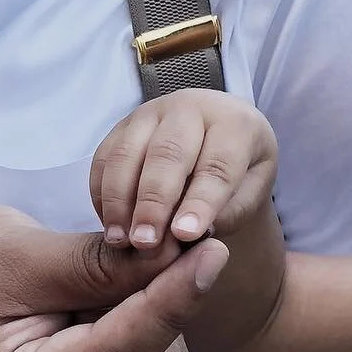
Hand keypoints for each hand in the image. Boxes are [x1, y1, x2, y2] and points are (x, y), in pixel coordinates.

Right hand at [90, 89, 277, 250]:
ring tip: (121, 239)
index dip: (200, 202)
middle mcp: (189, 108)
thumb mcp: (250, 193)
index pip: (217, 164)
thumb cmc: (240, 173)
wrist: (219, 141)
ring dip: (119, 201)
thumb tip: (184, 233)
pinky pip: (103, 159)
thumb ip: (224, 213)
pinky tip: (109, 224)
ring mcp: (150, 113)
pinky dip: (101, 194)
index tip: (185, 235)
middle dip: (153, 202)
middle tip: (146, 242)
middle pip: (167, 154)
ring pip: (126, 154)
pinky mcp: (121, 126)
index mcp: (234, 122)